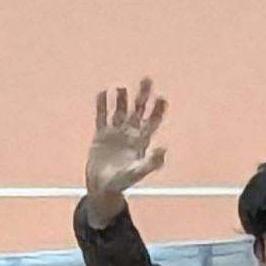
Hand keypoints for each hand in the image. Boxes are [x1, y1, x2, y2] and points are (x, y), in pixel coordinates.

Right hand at [85, 79, 169, 216]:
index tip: (161, 98)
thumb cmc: (123, 181)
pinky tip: (102, 93)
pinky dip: (102, 105)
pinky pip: (102, 116)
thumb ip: (151, 162)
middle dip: (143, 95)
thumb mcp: (138, 172)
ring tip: (121, 88)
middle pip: (139, 110)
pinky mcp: (101, 134)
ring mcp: (116, 132)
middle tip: (147, 79)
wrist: (103, 186)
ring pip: (120, 110)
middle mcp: (130, 133)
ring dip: (122, 99)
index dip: (158, 109)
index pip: (153, 121)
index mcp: (142, 141)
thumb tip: (164, 150)